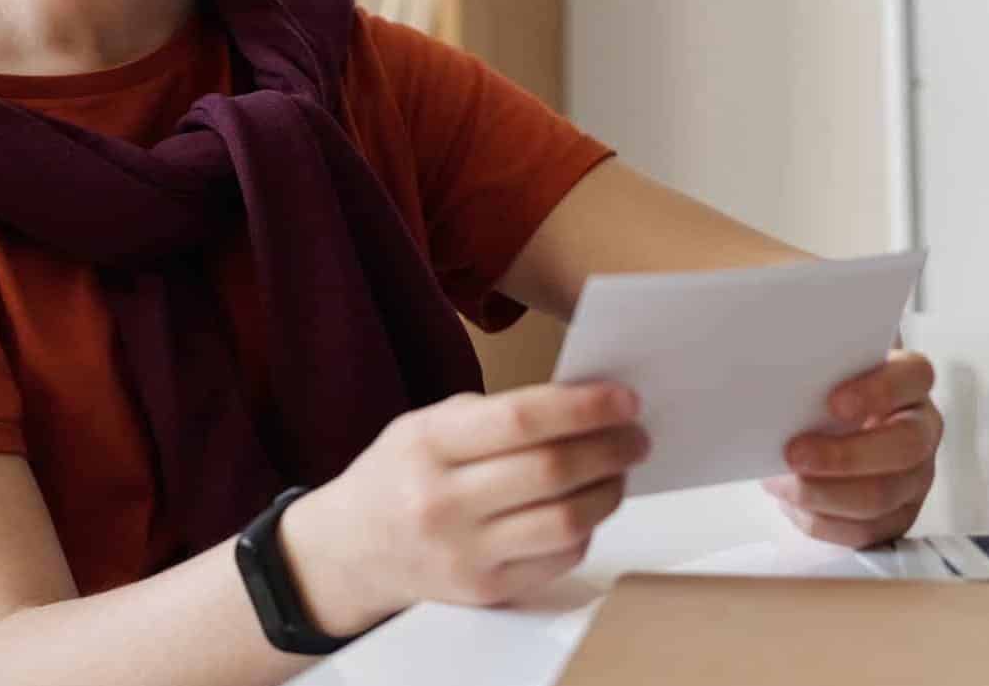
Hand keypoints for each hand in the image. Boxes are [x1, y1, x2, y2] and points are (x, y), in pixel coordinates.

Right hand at [281, 382, 650, 635]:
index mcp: (428, 444)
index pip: (520, 420)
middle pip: (551, 472)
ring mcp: (463, 553)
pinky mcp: (484, 590)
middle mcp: (441, 502)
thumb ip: (497, 415)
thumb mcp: (428, 424)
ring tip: (619, 470)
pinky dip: (586, 528)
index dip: (583, 408)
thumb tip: (584, 404)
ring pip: (564, 521)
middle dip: (610, 448)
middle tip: (636, 434)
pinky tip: (587, 507)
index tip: (624, 398)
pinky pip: (558, 558)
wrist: (352, 549)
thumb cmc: (402, 475)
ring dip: (608, 490)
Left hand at [763, 351, 942, 548]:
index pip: (914, 376)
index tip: (833, 403)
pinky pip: (865, 531)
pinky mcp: (897, 517)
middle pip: (905, 446)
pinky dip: (821, 520)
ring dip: (823, 493)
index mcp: (910, 382)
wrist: (825, 431)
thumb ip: (818, 370)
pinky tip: (793, 503)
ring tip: (781, 482)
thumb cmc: (825, 395)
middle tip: (793, 454)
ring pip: (882, 495)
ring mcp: (915, 478)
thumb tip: (779, 383)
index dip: (879, 391)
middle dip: (844, 456)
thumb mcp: (826, 374)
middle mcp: (922, 430)